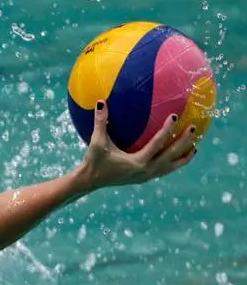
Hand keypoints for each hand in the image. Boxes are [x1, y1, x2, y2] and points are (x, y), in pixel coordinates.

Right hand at [77, 101, 198, 190]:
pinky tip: (177, 157)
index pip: (158, 143)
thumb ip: (100, 122)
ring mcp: (145, 176)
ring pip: (170, 167)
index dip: (167, 129)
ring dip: (183, 158)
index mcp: (137, 162)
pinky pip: (163, 171)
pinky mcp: (143, 179)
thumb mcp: (96, 142)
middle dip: (184, 142)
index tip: (175, 116)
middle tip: (193, 127)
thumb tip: (100, 102)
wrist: (88, 182)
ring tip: (195, 148)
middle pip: (171, 156)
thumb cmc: (92, 161)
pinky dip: (173, 164)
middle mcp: (145, 171)